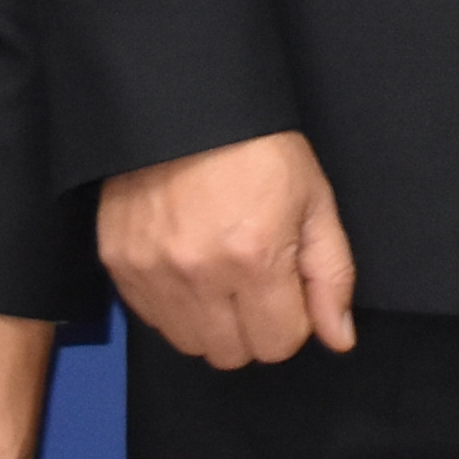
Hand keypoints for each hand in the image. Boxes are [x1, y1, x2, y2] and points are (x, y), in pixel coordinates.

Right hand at [96, 131, 361, 368]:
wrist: (184, 104)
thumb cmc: (256, 147)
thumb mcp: (314, 201)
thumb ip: (330, 276)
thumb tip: (338, 338)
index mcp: (255, 258)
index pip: (279, 343)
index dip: (291, 317)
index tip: (286, 284)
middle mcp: (199, 273)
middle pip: (233, 354)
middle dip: (253, 326)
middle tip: (254, 279)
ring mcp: (152, 272)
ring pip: (190, 344)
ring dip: (211, 321)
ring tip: (219, 271)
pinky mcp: (119, 264)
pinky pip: (151, 319)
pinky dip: (173, 305)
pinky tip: (187, 264)